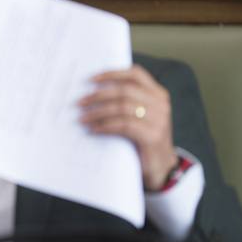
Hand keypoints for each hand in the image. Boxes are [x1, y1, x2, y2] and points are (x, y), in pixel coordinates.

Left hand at [78, 65, 177, 190]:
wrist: (162, 168)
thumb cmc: (143, 138)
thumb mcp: (140, 115)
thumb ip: (127, 101)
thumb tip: (92, 90)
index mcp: (158, 93)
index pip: (135, 74)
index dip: (112, 73)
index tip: (91, 79)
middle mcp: (160, 104)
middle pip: (124, 90)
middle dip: (99, 95)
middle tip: (80, 102)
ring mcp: (158, 120)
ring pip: (122, 107)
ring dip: (98, 112)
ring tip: (83, 118)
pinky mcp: (152, 136)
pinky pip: (124, 126)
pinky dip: (105, 126)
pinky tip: (93, 129)